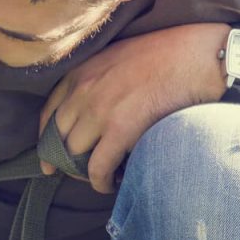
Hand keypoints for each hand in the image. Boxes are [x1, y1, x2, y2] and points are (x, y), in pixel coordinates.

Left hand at [40, 23, 229, 192]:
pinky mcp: (121, 129)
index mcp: (78, 74)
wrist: (195, 55)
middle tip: (76, 173)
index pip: (48, 114)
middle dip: (63, 160)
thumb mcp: (113, 59)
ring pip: (74, 154)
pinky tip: (108, 185)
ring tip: (98, 177)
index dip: (45, 141)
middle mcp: (82, 92)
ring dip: (83, 171)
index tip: (47, 159)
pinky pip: (98, 166)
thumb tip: (88, 113)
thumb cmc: (162, 55)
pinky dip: (99, 181)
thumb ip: (94, 82)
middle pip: (58, 137)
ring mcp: (99, 110)